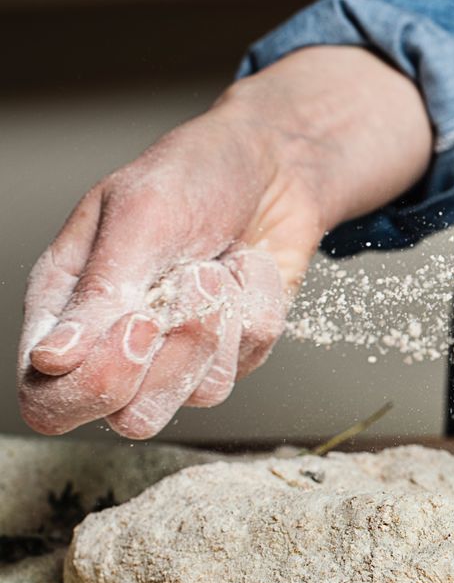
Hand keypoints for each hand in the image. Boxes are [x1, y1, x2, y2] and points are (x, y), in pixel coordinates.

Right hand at [18, 47, 431, 437]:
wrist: (275, 164)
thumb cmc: (194, 176)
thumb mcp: (139, 217)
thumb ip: (98, 292)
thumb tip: (50, 360)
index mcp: (67, 308)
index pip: (50, 398)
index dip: (92, 385)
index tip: (138, 322)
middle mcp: (120, 343)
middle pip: (128, 418)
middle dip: (169, 362)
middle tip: (187, 289)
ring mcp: (181, 353)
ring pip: (197, 397)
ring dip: (216, 324)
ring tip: (213, 266)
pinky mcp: (234, 352)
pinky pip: (246, 362)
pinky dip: (253, 309)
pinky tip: (245, 270)